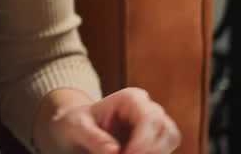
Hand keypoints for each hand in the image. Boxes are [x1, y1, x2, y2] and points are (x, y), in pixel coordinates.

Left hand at [39, 87, 180, 153]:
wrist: (77, 131)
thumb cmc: (76, 124)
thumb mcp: (76, 128)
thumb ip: (92, 137)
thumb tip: (114, 151)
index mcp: (130, 99)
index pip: (150, 118)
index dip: (143, 141)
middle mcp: (148, 109)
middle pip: (167, 131)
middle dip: (150, 151)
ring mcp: (156, 126)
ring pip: (170, 141)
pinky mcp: (157, 142)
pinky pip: (164, 151)